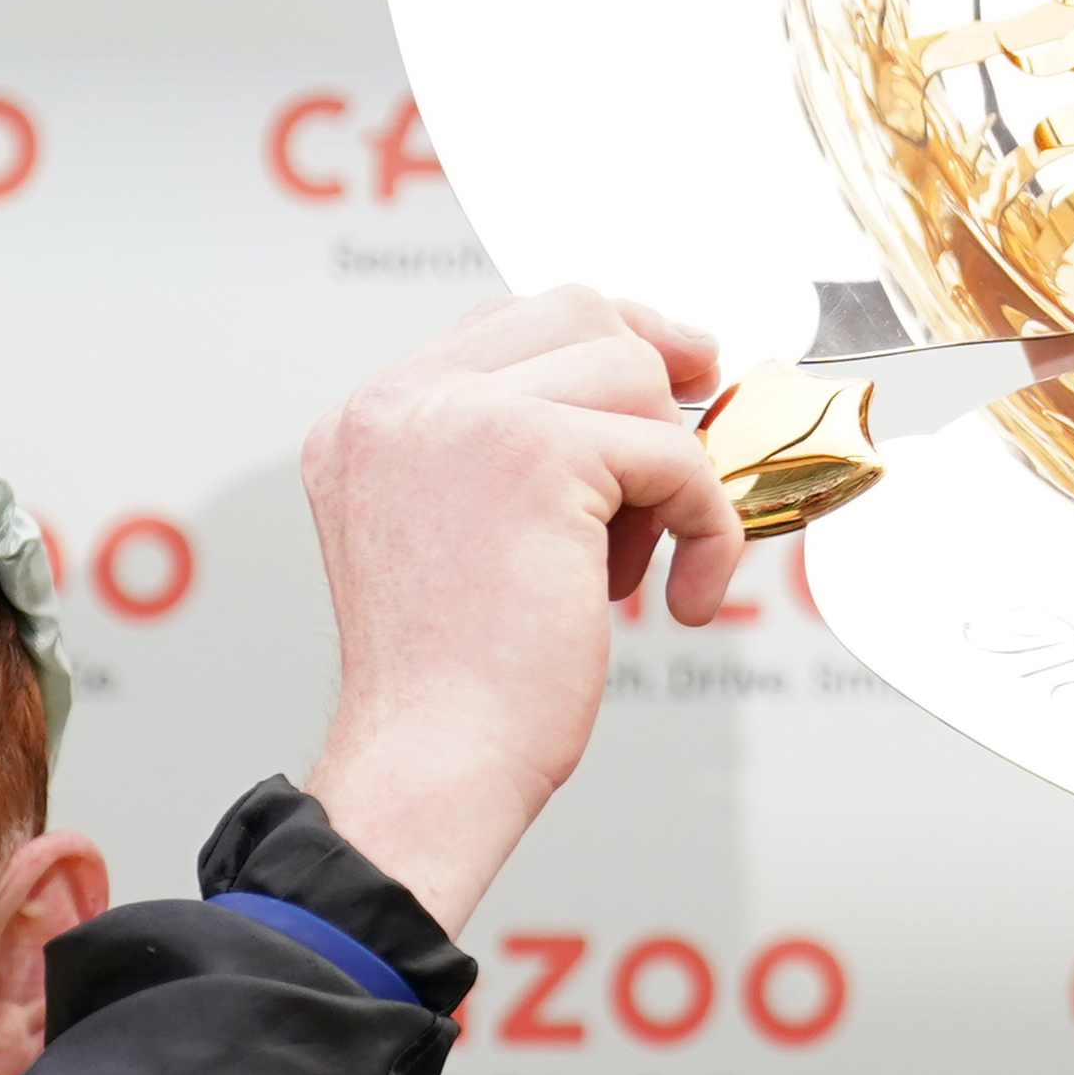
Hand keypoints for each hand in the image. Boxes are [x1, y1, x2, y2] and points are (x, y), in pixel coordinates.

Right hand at [300, 286, 742, 932]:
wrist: (435, 763)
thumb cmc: (457, 685)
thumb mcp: (459, 536)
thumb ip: (505, 454)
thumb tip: (639, 387)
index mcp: (368, 419)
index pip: (507, 320)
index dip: (605, 341)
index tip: (675, 380)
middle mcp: (399, 402)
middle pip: (575, 312)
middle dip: (655, 375)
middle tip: (693, 454)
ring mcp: (460, 415)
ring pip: (635, 376)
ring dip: (667, 473)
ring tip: (634, 568)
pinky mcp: (533, 451)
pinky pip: (675, 452)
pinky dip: (705, 524)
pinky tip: (682, 597)